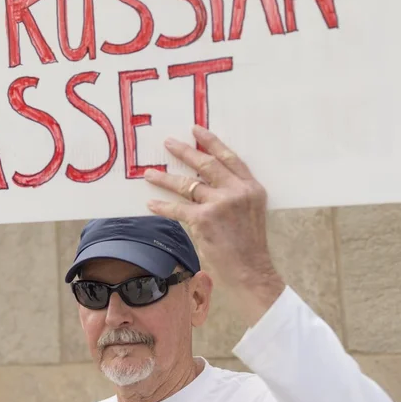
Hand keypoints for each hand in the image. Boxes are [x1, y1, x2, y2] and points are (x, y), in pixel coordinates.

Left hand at [144, 125, 284, 326]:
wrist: (251, 270)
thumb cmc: (249, 246)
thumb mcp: (250, 212)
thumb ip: (233, 194)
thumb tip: (202, 181)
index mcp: (251, 187)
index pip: (229, 158)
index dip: (211, 142)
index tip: (196, 130)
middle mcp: (237, 191)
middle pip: (206, 164)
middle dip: (185, 151)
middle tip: (168, 143)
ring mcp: (220, 203)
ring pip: (187, 184)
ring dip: (165, 178)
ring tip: (149, 173)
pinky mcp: (204, 218)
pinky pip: (178, 208)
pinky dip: (162, 206)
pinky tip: (151, 203)